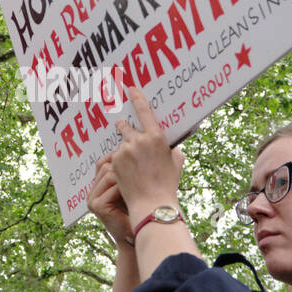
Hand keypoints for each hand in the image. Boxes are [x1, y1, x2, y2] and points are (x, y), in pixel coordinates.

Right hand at [88, 153, 132, 247]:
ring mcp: (92, 199)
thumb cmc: (139, 209)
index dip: (119, 158)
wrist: (140, 233)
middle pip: (106, 165)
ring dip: (126, 178)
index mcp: (98, 186)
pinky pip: (112, 186)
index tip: (137, 158)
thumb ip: (128, 170)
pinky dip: (125, 189)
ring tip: (138, 187)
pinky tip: (134, 195)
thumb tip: (135, 145)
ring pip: (109, 174)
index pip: (103, 162)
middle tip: (140, 174)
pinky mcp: (96, 206)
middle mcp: (92, 192)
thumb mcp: (131, 186)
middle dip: (124, 168)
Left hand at [113, 86, 184, 226]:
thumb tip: (172, 145)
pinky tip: (126, 174)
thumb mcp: (176, 162)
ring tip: (133, 168)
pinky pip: (115, 156)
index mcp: (156, 137)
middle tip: (122, 128)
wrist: (151, 202)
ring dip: (125, 151)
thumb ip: (173, 149)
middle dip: (124, 128)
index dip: (137, 98)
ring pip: (122, 145)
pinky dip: (119, 162)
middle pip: (126, 128)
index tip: (131, 89)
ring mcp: (125, 150)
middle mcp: (139, 140)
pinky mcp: (115, 160)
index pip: (144, 112)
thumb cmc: (167, 183)